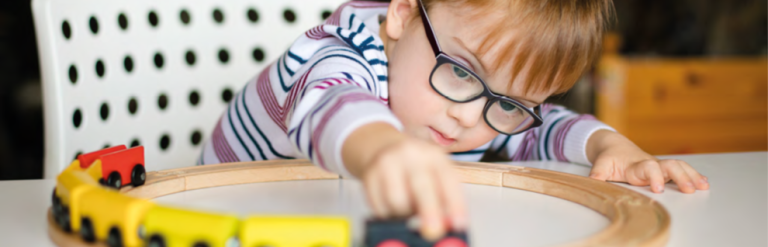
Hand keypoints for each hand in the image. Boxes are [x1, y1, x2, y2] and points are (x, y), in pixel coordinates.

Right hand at [343, 123, 466, 240]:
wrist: (382, 147)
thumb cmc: (415, 167)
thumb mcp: (435, 173)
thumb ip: (445, 197)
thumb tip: (450, 224)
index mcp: (433, 155)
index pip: (448, 180)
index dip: (455, 204)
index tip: (459, 224)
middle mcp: (410, 155)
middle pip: (421, 186)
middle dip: (429, 212)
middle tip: (434, 231)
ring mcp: (387, 163)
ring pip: (397, 201)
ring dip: (405, 215)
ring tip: (409, 210)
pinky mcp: (369, 175)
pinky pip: (379, 206)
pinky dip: (388, 215)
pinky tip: (393, 207)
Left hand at [586, 130, 709, 192]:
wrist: (614, 146)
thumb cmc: (609, 158)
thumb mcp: (600, 165)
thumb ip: (597, 174)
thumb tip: (593, 182)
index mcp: (635, 166)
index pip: (648, 168)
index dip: (654, 176)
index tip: (658, 188)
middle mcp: (650, 164)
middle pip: (670, 166)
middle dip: (681, 177)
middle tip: (689, 190)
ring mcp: (659, 166)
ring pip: (678, 166)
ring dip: (691, 175)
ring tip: (703, 186)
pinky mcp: (663, 169)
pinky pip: (681, 169)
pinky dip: (693, 175)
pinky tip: (704, 183)